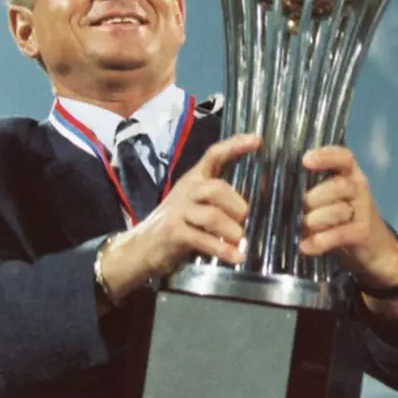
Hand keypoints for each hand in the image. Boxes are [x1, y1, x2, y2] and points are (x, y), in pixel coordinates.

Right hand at [99, 134, 257, 302]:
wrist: (140, 247)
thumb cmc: (176, 223)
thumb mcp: (194, 204)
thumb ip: (218, 200)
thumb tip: (252, 209)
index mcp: (194, 179)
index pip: (214, 155)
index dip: (235, 146)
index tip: (257, 141)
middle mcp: (186, 190)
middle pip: (216, 188)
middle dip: (236, 205)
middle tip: (243, 219)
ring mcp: (177, 211)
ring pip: (211, 215)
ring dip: (231, 230)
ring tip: (240, 240)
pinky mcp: (173, 233)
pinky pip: (203, 239)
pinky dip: (223, 250)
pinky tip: (235, 257)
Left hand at [299, 146, 397, 320]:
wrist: (371, 247)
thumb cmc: (337, 216)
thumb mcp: (323, 198)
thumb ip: (299, 189)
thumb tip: (262, 183)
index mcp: (348, 172)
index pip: (343, 157)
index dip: (326, 156)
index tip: (305, 160)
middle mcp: (358, 187)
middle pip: (338, 186)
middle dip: (313, 198)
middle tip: (297, 208)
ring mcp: (363, 210)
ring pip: (338, 210)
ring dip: (315, 220)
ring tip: (300, 228)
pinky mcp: (362, 232)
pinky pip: (340, 234)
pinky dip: (321, 241)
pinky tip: (305, 246)